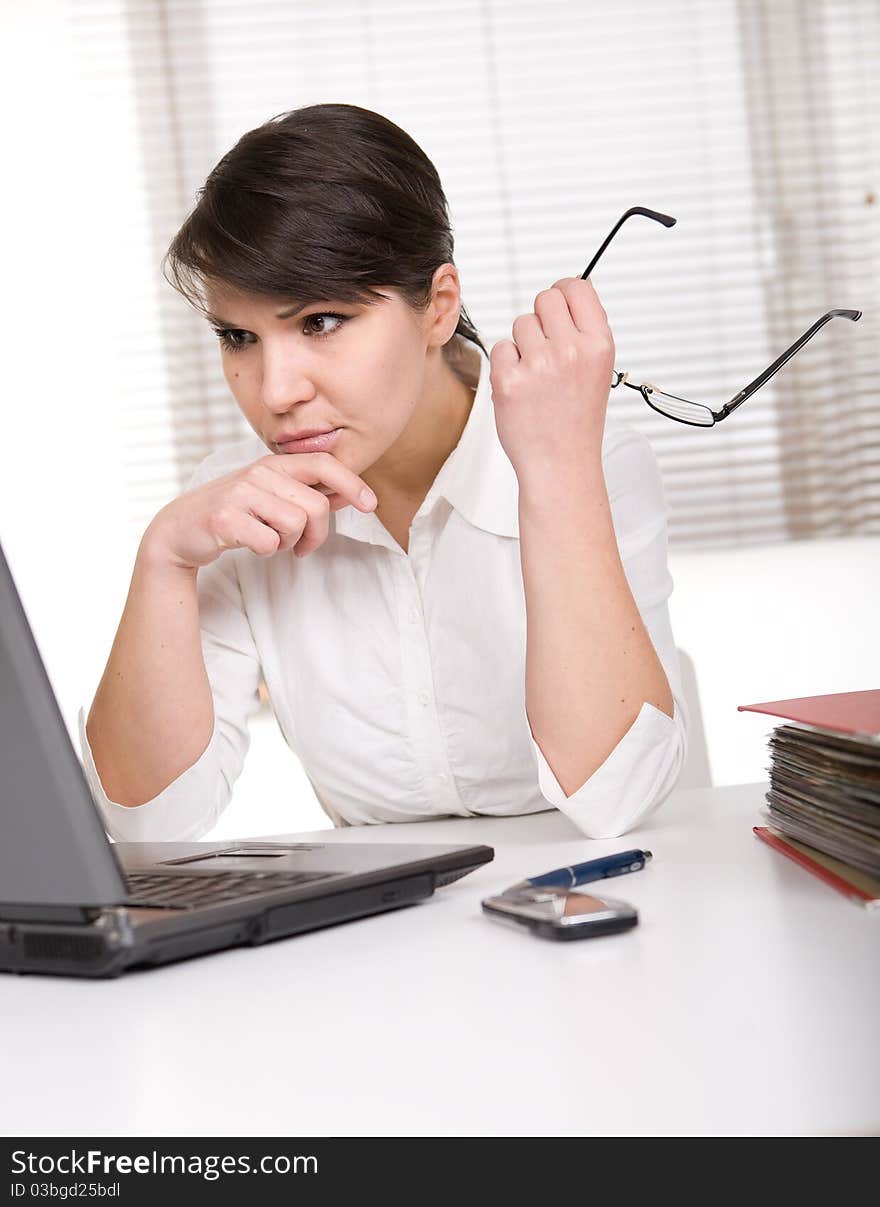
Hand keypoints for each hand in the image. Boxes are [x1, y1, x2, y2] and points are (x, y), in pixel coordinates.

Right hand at [141, 451, 377, 570]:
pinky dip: (267, 551)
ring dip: (289, 543)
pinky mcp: (226, 518)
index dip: (352, 483)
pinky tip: (252, 544)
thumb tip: (350, 494)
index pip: (323, 463)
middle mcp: (258, 473)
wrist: (180, 530)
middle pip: (317, 506)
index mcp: (273, 465)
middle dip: (317, 534)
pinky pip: (270, 543)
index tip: (370, 504)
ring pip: (296, 524)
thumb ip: (306, 493)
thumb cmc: (233, 513)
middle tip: (302, 547)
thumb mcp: (270, 496)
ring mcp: (240, 493)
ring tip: (271, 541)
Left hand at [489, 277, 614, 486]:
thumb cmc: (577, 420)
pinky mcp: (509, 379)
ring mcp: (539, 364)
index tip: (559, 305)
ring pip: (521, 323)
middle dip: (542, 318)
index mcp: (599, 344)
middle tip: (545, 348)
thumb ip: (585, 331)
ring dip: (524, 345)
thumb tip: (566, 291)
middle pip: (545, 298)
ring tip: (537, 376)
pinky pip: (501, 347)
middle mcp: (572, 350)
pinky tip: (522, 388)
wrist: (561, 464)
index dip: (563, 292)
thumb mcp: (598, 370)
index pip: (577, 287)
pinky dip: (507, 365)